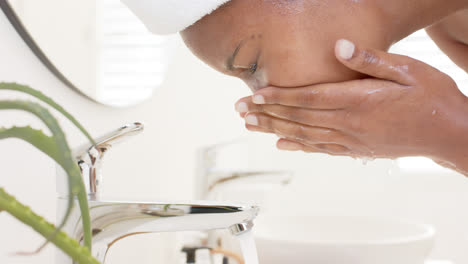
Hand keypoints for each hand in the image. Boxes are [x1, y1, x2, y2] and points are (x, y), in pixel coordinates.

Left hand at [235, 39, 467, 171]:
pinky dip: (298, 146)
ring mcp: (351, 140)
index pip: (307, 98)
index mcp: (359, 101)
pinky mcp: (356, 150)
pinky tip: (282, 144)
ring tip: (250, 125)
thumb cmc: (433, 98)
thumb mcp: (409, 70)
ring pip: (303, 135)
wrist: (450, 134)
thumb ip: (371, 60)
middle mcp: (349, 124)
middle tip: (239, 110)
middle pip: (298, 118)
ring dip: (274, 129)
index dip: (278, 96)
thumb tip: (340, 47)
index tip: (253, 95)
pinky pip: (320, 149)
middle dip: (266, 113)